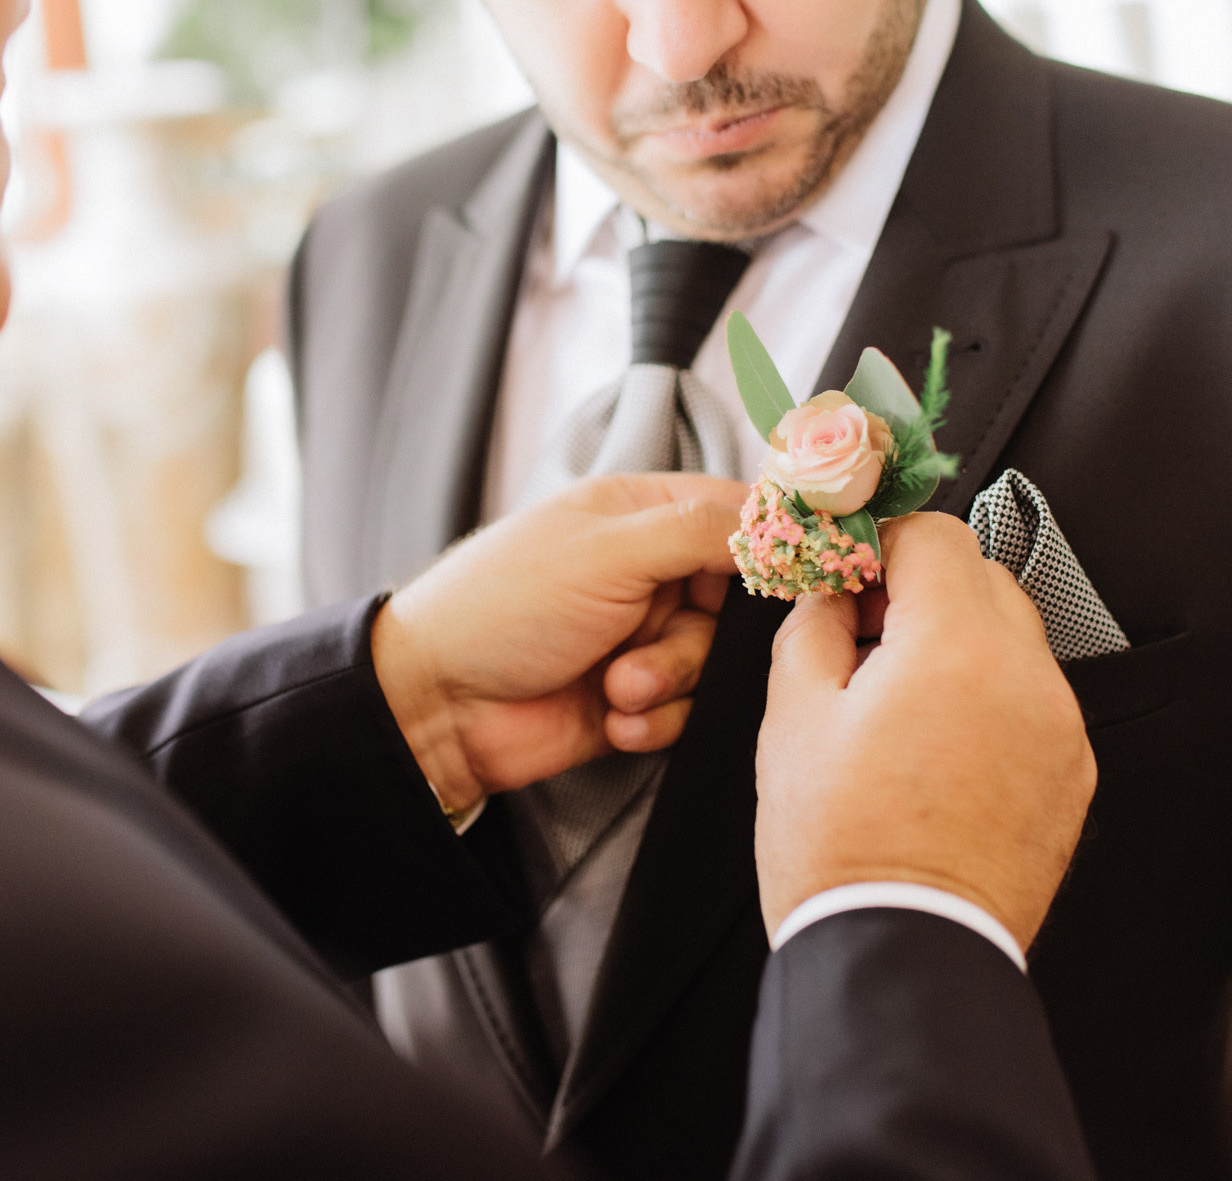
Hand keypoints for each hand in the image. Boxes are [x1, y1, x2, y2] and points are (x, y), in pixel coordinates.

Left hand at [372, 473, 744, 813]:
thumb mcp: (607, 551)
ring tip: (615, 687)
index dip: (768, 543)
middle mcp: (645, 572)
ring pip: (712, 662)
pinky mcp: (634, 699)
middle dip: (701, 634)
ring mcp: (640, 636)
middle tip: (654, 642)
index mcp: (637, 513)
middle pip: (735, 600)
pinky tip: (609, 718)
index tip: (793, 573)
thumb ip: (699, 529)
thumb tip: (775, 517)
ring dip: (668, 680)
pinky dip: (653, 721)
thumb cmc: (502, 607)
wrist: (438, 707)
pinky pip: (686, 712)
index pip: (733, 512)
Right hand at [754, 513, 1095, 950]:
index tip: (848, 573)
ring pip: (1011, 641)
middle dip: (921, 591)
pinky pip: (1031, 702)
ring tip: (893, 702)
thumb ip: (813, 626)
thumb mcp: (792, 718)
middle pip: (981, 580)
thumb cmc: (840, 845)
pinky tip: (933, 748)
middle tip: (863, 634)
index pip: (934, 535)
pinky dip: (987, 700)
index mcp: (956, 647)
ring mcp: (1060, 729)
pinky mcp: (1071, 776)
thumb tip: (832, 593)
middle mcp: (1027, 677)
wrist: (903, 951)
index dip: (880, 543)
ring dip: (956, 644)